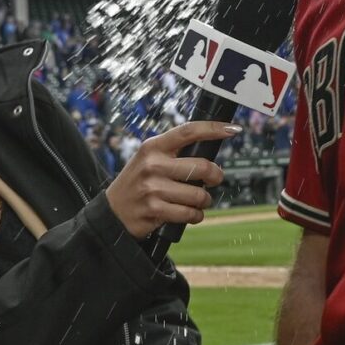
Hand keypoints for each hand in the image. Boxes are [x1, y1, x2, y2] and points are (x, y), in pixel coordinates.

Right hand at [104, 121, 235, 239]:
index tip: (233, 129)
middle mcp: (152, 164)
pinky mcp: (154, 209)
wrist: (111, 213)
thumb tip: (210, 146)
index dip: (213, 128)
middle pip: (202, 166)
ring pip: (198, 194)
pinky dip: (195, 216)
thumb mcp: (148, 160)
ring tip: (198, 201)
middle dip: (216, 176)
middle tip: (214, 180)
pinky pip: (189, 213)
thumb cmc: (138, 183)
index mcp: (153, 147)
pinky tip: (190, 214)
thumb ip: (173, 153)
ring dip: (204, 201)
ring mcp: (152, 188)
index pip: (188, 132)